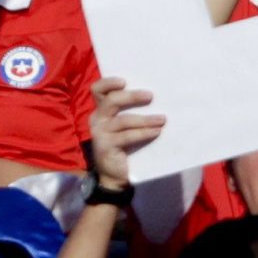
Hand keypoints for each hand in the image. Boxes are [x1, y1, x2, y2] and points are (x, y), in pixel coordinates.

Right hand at [87, 75, 161, 189]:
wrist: (114, 176)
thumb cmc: (123, 146)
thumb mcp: (123, 127)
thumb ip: (129, 112)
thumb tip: (154, 98)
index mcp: (100, 111)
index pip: (97, 90)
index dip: (108, 83)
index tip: (125, 81)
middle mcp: (96, 119)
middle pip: (111, 101)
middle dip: (131, 97)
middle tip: (150, 96)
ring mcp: (100, 134)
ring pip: (123, 120)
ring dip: (145, 119)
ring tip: (162, 119)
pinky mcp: (106, 147)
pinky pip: (128, 136)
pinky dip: (144, 133)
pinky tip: (157, 132)